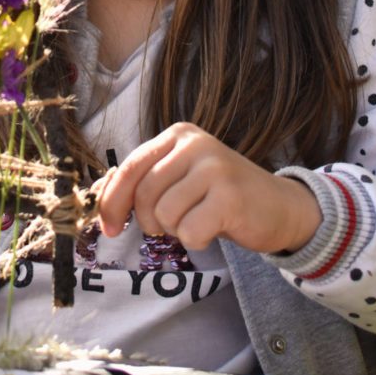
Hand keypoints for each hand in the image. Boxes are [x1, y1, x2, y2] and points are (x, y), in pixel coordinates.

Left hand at [98, 121, 321, 254]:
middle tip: (171, 225)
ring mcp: (214, 168)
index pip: (129, 167)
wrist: (279, 206)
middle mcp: (195, 144)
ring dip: (177, 230)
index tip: (108, 228)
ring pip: (165, 215)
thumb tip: (96, 195)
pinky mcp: (230, 196)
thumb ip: (144, 181)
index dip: (112, 201)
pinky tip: (215, 227)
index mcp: (178, 135)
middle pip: (144, 194)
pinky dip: (197, 239)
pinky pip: (190, 231)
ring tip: (199, 220)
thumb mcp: (180, 178)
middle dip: (149, 221)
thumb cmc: (220, 196)